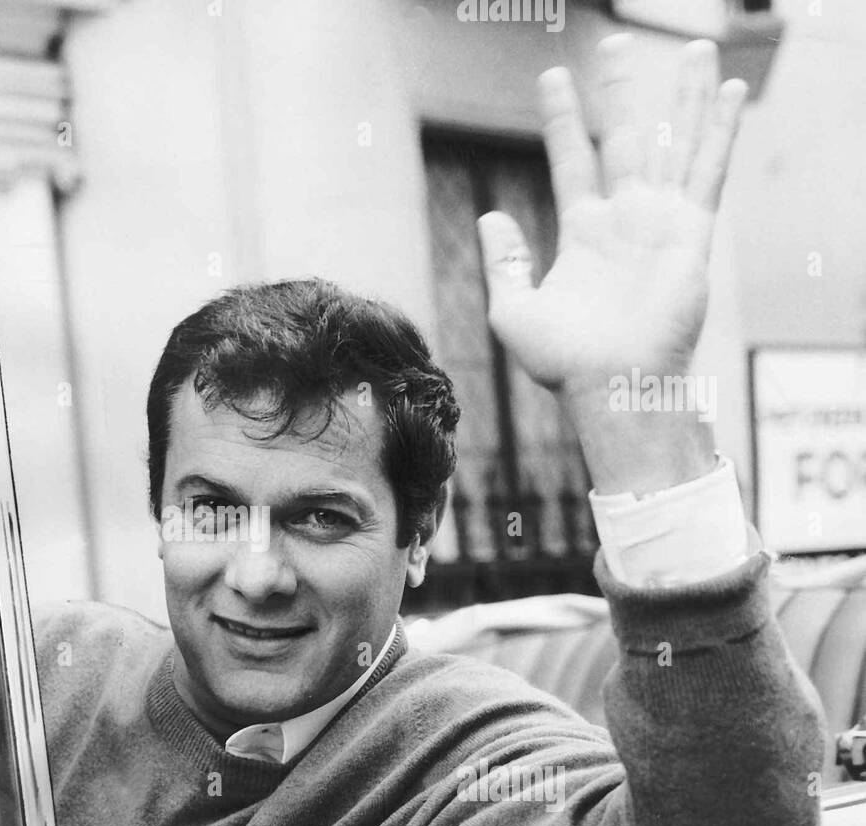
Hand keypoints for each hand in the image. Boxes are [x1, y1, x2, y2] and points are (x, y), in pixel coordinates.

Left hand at [477, 36, 746, 494]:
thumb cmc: (563, 362)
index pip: (570, 160)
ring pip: (673, 142)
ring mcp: (660, 223)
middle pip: (623, 139)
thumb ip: (506, 262)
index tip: (552, 77)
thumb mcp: (513, 310)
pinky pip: (709, 168)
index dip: (562, 119)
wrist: (612, 385)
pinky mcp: (692, 232)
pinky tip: (730, 90)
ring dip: (682, 95)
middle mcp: (624, 221)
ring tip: (690, 46)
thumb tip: (492, 216)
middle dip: (620, 92)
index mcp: (583, 235)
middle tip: (616, 42)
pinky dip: (721, 128)